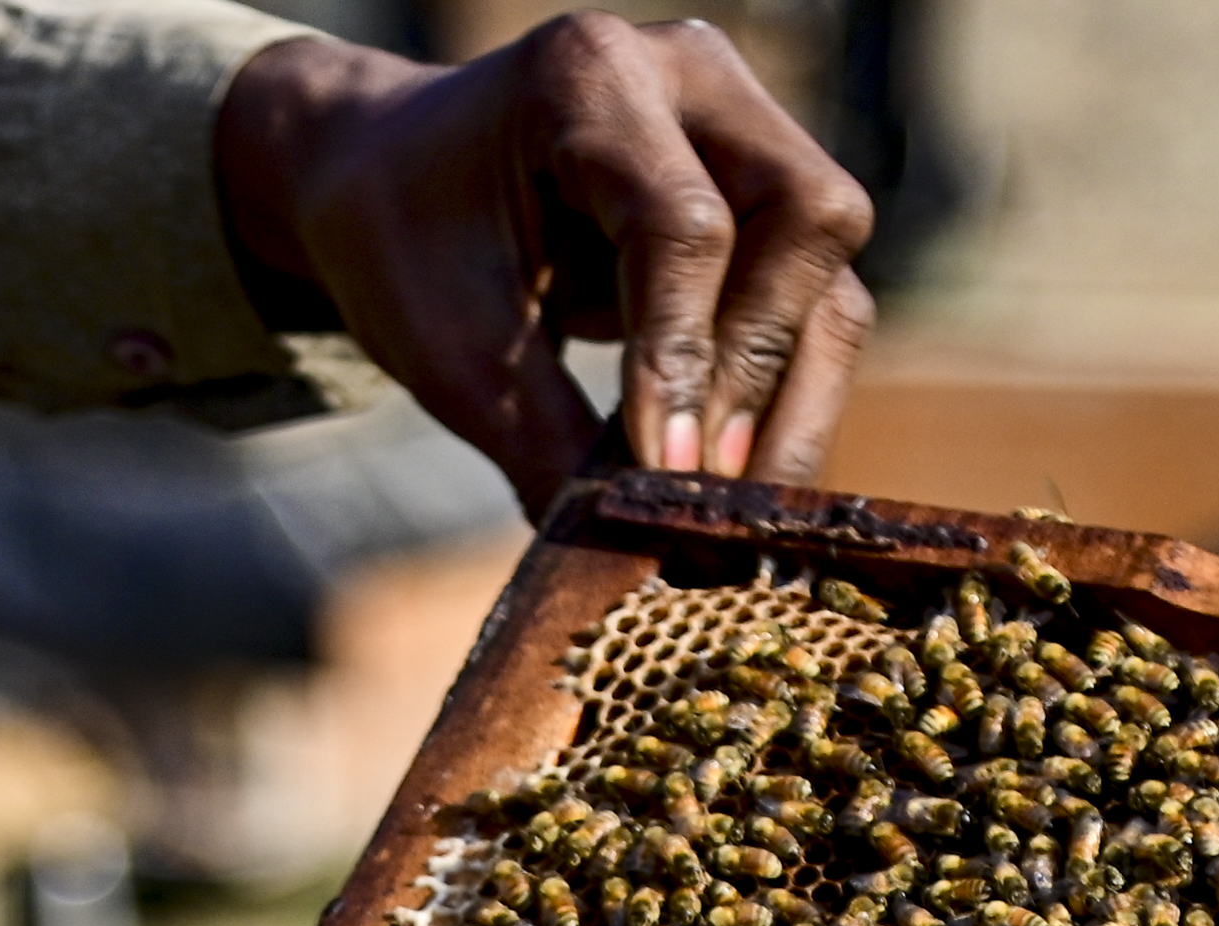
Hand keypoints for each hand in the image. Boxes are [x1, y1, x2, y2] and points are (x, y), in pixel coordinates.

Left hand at [215, 14, 876, 510]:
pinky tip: (736, 477)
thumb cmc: (401, 239)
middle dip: (763, 368)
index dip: (683, 357)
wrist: (389, 179)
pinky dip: (780, 395)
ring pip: (830, 269)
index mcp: (589, 75)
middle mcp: (691, 77)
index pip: (685, 222)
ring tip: (733, 507)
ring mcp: (740, 127)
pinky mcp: (763, 195)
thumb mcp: (447, 344)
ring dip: (792, 399)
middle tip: (709, 491)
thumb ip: (541, 440)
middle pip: (805, 218)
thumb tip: (630, 558)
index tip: (664, 473)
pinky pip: (813, 302)